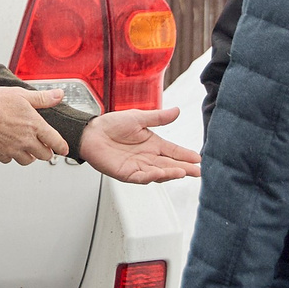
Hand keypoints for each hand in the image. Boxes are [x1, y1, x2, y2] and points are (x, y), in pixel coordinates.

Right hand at [0, 85, 66, 165]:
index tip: (63, 149)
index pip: (55, 141)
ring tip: (24, 146)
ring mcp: (13, 149)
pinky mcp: (0, 155)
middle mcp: (25, 140)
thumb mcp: (21, 94)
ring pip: (28, 161)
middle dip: (45, 151)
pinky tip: (7, 145)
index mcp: (34, 125)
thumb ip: (42, 98)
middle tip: (41, 145)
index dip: (61, 147)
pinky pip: (10, 160)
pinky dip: (10, 155)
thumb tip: (59, 95)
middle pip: (44, 155)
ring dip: (29, 155)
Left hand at [79, 107, 201, 183]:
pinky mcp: (126, 173)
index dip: (186, 155)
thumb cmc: (111, 124)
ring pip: (158, 172)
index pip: (173, 151)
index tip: (198, 158)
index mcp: (153, 144)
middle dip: (184, 168)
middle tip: (197, 171)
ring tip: (182, 172)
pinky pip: (141, 177)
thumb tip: (177, 111)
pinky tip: (160, 173)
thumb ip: (158, 118)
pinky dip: (151, 176)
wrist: (90, 132)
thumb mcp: (138, 118)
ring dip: (171, 173)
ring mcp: (138, 166)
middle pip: (170, 164)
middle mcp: (148, 157)